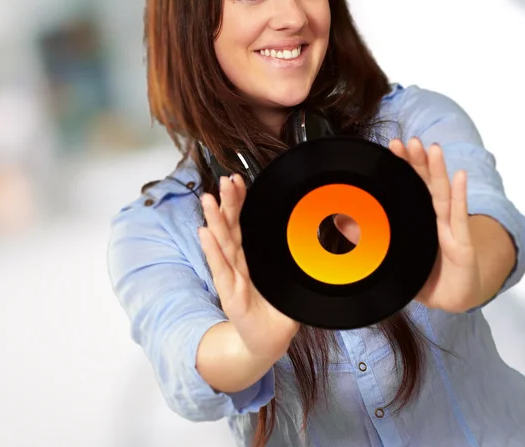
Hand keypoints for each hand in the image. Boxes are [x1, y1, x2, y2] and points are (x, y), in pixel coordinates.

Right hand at [198, 174, 299, 359]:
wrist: (266, 343)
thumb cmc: (275, 311)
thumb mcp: (289, 282)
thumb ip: (296, 263)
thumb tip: (319, 239)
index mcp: (250, 259)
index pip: (242, 224)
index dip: (239, 202)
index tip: (237, 180)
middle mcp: (238, 265)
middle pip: (231, 228)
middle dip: (227, 203)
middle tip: (225, 180)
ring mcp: (233, 279)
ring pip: (224, 244)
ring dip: (215, 220)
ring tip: (208, 199)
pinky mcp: (231, 297)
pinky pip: (222, 270)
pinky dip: (212, 251)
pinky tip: (204, 233)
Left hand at [334, 137, 482, 312]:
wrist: (454, 299)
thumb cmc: (426, 274)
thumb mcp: (395, 256)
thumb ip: (373, 242)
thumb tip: (342, 227)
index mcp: (420, 217)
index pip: (411, 185)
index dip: (403, 165)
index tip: (393, 146)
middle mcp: (436, 217)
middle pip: (426, 183)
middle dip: (418, 161)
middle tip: (408, 140)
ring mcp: (450, 228)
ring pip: (442, 194)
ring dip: (438, 170)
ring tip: (433, 148)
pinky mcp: (462, 244)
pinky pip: (460, 217)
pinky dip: (461, 195)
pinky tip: (460, 176)